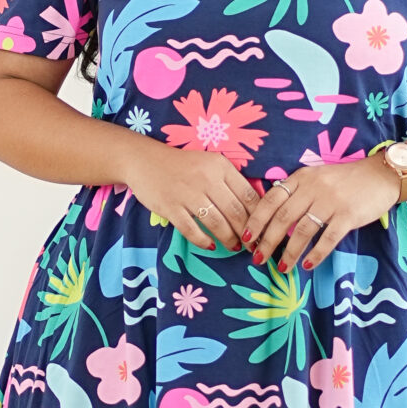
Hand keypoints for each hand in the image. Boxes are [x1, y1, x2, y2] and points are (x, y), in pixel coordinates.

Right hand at [118, 138, 259, 252]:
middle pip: (235, 212)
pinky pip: (191, 230)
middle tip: (251, 245)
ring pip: (216, 223)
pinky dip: (203, 240)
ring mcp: (187, 193)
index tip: (263, 229)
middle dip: (247, 233)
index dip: (259, 216)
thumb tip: (254, 208)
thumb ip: (230, 181)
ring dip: (228, 239)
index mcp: (220, 166)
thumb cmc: (182, 165)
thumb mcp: (210, 164)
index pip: (248, 195)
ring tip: (234, 247)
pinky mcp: (170, 207)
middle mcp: (206, 178)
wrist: (144, 160)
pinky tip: (210, 245)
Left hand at [244, 155, 400, 271]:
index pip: (271, 199)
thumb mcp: (317, 177)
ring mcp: (331, 202)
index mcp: (302, 178)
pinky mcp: (348, 215)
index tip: (246, 238)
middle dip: (267, 241)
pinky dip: (316, 254)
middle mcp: (313, 188)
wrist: (381, 175)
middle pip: (282, 217)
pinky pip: (328, 239)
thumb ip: (296, 191)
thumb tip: (272, 216)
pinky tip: (307, 265)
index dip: (256, 220)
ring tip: (282, 268)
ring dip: (289, 252)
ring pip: (302, 231)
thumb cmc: (346, 180)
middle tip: (257, 259)